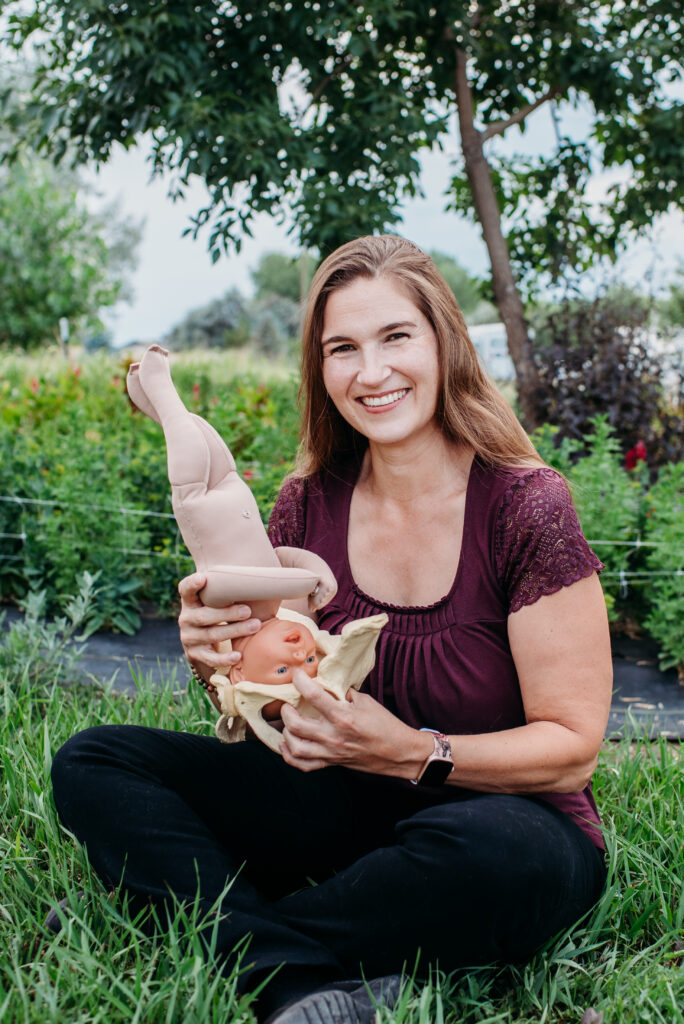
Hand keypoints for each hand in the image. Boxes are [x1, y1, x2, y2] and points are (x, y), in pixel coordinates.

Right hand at [178, 572, 260, 671]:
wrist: (201, 643)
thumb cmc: (215, 613)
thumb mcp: (212, 601)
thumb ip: (223, 590)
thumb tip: (255, 577)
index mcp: (190, 601)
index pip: (186, 590)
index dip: (192, 584)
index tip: (202, 578)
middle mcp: (186, 618)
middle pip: (204, 616)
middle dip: (228, 613)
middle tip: (248, 611)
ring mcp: (189, 637)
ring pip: (211, 635)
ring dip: (235, 631)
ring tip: (255, 626)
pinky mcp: (195, 654)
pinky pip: (210, 658)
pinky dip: (224, 658)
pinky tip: (238, 656)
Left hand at [279, 669, 425, 777]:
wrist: (398, 752)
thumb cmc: (385, 725)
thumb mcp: (366, 701)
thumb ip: (343, 693)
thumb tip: (327, 685)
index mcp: (343, 717)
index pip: (313, 695)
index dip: (300, 681)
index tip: (295, 674)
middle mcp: (333, 736)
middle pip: (295, 724)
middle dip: (286, 710)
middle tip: (288, 702)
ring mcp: (330, 752)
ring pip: (295, 746)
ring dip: (286, 732)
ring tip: (289, 722)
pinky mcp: (331, 763)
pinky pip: (303, 764)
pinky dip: (290, 755)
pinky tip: (287, 744)